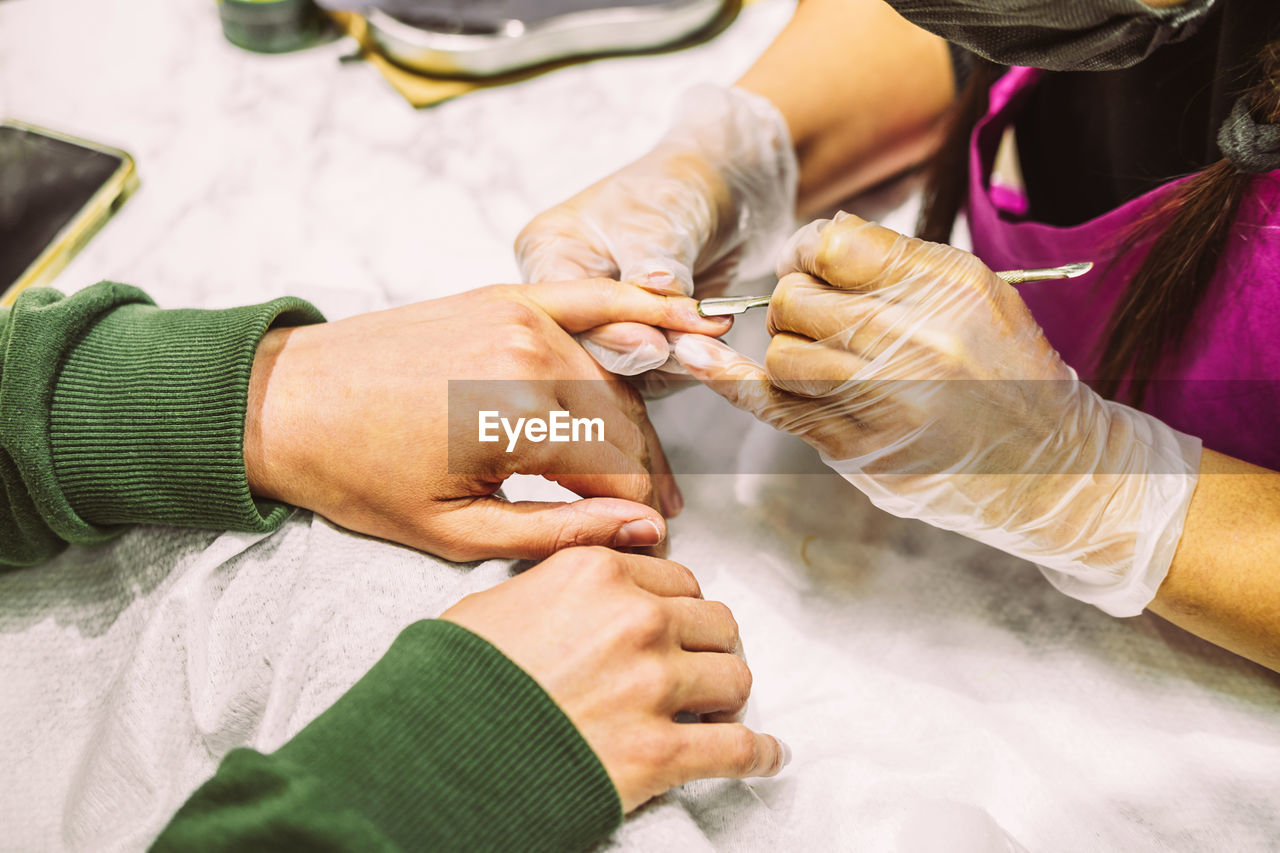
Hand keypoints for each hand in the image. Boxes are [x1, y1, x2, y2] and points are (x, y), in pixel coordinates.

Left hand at [244, 279, 731, 561]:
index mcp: (512, 417)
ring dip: (638, 425)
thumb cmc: (358, 473)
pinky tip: (691, 316)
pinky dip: (641, 309)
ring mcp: (519, 316)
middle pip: (624, 425)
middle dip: (645, 477)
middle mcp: (527, 354)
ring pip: (613, 379)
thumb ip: (557, 531)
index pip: (616, 472)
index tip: (647, 541)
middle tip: (655, 517)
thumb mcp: (455, 531)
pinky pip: (592, 300)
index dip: (638, 515)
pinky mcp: (506, 296)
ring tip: (648, 472)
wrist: (288, 402)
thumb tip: (639, 533)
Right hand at [441, 546, 787, 811]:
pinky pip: (738, 749)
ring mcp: (652, 685)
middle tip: (693, 666)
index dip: (675, 604)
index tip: (674, 622)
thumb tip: (585, 591)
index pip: (673, 576)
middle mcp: (633, 618)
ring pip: (734, 676)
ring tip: (715, 709)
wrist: (432, 754)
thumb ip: (556, 584)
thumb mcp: (496, 603)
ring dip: (727, 695)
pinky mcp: (660, 752)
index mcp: (595, 573)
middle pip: (713, 620)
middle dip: (706, 644)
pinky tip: (767, 756)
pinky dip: (759, 754)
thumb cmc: (451, 680)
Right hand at [515, 85, 796, 378]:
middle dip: (642, 352)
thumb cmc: (675, 189)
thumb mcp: (658, 220)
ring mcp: (600, 322)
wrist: (720, 193)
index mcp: (548, 253)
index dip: (610, 332)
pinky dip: (684, 364)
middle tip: (686, 351)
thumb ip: (653, 267)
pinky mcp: (635, 341)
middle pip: (588, 345)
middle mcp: (567, 295)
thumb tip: (653, 298)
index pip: (567, 308)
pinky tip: (713, 354)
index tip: (655, 343)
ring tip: (710, 349)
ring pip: (622, 367)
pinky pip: (651, 372)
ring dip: (670, 363)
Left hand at [673, 213, 1199, 616]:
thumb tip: (815, 241)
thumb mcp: (975, 295)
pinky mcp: (860, 450)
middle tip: (823, 322)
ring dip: (789, 354)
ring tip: (828, 362)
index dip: (806, 253)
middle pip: (795, 298)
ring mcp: (884, 400)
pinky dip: (731, 382)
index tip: (812, 267)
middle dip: (796, 304)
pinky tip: (698, 360)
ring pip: (780, 355)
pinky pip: (774, 407)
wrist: (1054, 467)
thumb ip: (897, 264)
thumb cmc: (1009, 374)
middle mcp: (913, 340)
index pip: (830, 243)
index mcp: (944, 286)